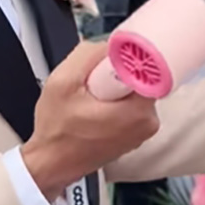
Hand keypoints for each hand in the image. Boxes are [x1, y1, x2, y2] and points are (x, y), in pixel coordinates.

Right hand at [21, 42, 159, 199]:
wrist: (52, 163)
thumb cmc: (57, 129)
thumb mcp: (63, 82)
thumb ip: (88, 54)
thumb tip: (111, 41)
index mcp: (139, 110)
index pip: (152, 68)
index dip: (132, 56)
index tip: (113, 58)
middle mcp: (149, 122)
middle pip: (144, 78)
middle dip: (120, 73)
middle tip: (94, 82)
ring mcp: (144, 131)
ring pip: (137, 91)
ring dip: (117, 88)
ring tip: (92, 98)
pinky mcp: (137, 135)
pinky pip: (132, 106)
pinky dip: (117, 103)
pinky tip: (97, 109)